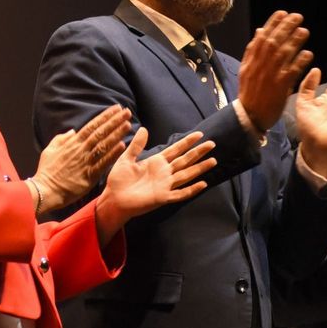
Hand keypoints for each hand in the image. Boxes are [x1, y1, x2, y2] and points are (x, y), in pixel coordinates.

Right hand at [31, 105, 131, 209]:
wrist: (45, 190)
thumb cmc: (47, 171)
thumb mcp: (50, 150)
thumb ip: (62, 138)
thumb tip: (73, 131)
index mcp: (72, 143)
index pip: (92, 126)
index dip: (105, 116)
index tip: (116, 108)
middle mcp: (81, 150)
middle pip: (101, 132)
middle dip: (115, 121)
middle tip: (127, 112)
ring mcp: (85, 162)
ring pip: (104, 145)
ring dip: (117, 134)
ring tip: (128, 124)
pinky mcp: (89, 175)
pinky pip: (103, 162)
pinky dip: (113, 154)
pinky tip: (123, 146)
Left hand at [94, 128, 216, 241]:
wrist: (114, 199)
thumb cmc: (118, 180)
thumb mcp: (126, 159)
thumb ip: (136, 145)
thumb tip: (144, 128)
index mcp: (156, 162)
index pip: (175, 150)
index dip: (187, 142)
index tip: (199, 134)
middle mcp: (164, 173)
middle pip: (185, 160)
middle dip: (198, 152)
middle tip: (212, 144)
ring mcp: (165, 185)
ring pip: (186, 175)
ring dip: (200, 169)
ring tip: (213, 161)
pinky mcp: (163, 198)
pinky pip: (180, 193)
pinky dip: (191, 190)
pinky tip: (203, 184)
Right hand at [237, 11, 311, 130]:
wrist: (250, 116)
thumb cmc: (250, 92)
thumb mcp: (246, 68)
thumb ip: (253, 50)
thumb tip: (260, 30)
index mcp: (251, 60)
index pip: (262, 36)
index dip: (273, 23)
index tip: (283, 13)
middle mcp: (260, 65)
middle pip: (273, 41)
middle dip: (286, 27)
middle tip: (298, 17)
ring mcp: (270, 76)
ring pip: (283, 54)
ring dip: (294, 41)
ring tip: (304, 31)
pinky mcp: (280, 87)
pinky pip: (291, 71)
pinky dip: (300, 61)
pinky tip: (308, 54)